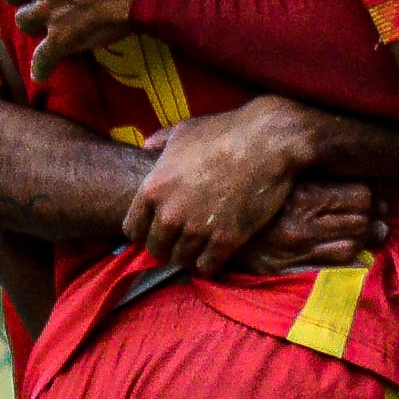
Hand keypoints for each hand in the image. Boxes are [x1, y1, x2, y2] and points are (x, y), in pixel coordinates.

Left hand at [122, 99, 364, 276]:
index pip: (131, 230)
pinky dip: (209, 263)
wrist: (267, 141)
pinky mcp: (225, 240)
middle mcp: (170, 214)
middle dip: (166, 246)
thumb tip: (146, 145)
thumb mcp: (183, 131)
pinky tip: (216, 253)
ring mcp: (197, 229)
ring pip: (181, 261)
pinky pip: (206, 267)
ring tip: (199, 247)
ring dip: (188, 255)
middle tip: (180, 240)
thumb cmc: (224, 131)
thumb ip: (159, 141)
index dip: (144, 231)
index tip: (156, 228)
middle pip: (155, 250)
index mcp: (153, 189)